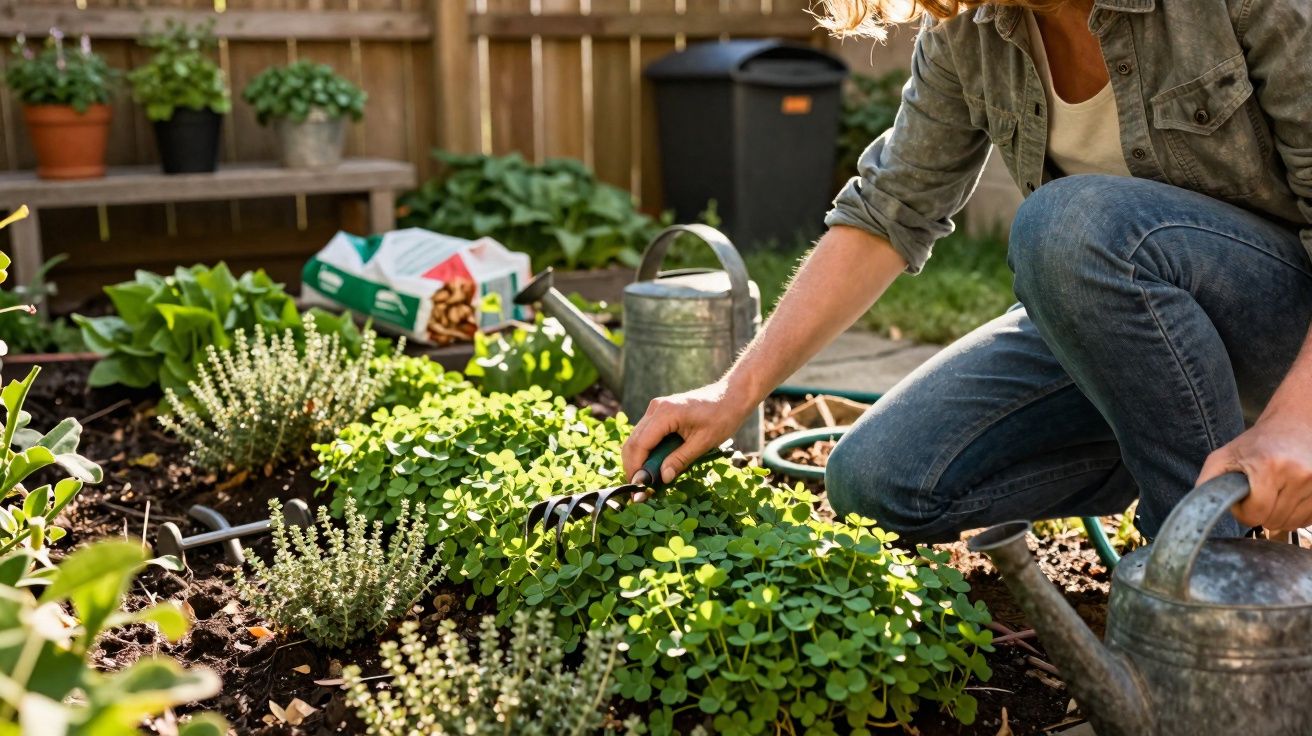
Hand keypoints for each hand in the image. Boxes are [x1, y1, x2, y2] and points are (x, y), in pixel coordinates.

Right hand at [622, 379, 753, 488]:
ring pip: (637, 438)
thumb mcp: (704, 442)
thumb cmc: (722, 417)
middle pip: (633, 442)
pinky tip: (654, 466)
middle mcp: (656, 408)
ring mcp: (657, 409)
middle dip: (633, 467)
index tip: (638, 489)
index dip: (636, 468)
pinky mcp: (660, 413)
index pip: (640, 444)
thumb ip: (680, 460)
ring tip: (647, 482)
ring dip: (639, 460)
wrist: (732, 396)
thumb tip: (662, 478)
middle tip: (640, 490)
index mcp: (665, 413)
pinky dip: (647, 451)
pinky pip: (646, 434)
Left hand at [1198, 404, 1311, 531]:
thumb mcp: (1223, 457)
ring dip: (1278, 515)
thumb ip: (1207, 483)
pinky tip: (1288, 496)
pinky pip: (1308, 520)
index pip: (1256, 514)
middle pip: (1274, 521)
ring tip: (1273, 493)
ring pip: (1292, 524)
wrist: (1294, 425)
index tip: (1243, 497)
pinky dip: (1295, 514)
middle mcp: (1299, 474)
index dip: (1244, 511)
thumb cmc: (1256, 444)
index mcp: (1269, 466)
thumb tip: (1199, 508)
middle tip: (1257, 493)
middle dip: (1260, 513)